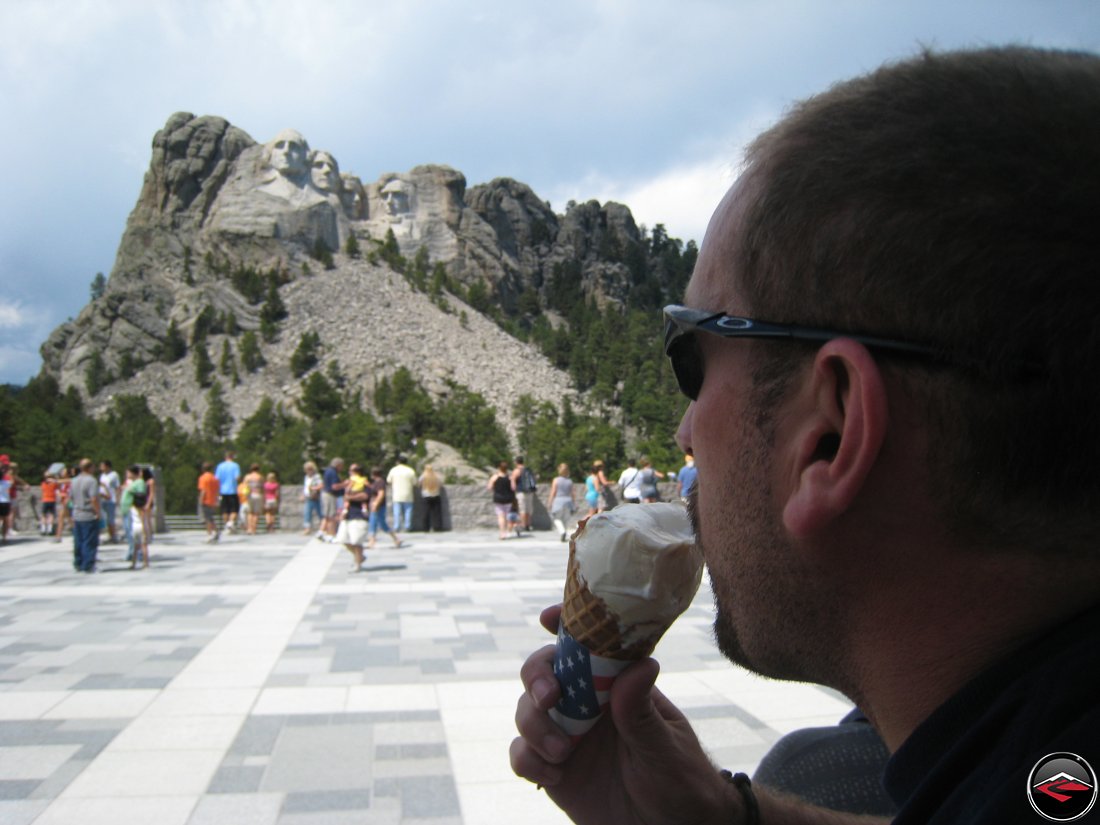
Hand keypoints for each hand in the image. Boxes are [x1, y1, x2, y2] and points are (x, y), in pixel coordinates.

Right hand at [510, 606, 736, 824]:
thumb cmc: (682, 781)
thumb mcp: (667, 746)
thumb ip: (644, 712)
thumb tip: (641, 664)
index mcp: (617, 686)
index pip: (588, 645)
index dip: (565, 625)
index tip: (548, 618)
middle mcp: (586, 704)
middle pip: (544, 672)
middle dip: (537, 677)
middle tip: (550, 697)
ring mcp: (567, 735)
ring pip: (527, 710)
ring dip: (535, 725)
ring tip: (564, 754)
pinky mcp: (553, 769)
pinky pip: (522, 754)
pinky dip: (528, 760)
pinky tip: (555, 776)